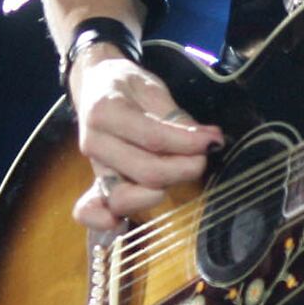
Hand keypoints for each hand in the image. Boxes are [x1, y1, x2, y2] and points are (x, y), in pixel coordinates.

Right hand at [68, 50, 223, 230]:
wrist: (94, 82)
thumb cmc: (127, 84)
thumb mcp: (153, 88)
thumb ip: (176, 118)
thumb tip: (207, 142)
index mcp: (106, 111)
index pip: (153, 138)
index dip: (187, 143)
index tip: (213, 139)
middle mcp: (95, 141)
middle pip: (145, 171)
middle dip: (183, 168)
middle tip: (204, 157)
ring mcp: (94, 165)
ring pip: (124, 194)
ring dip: (158, 192)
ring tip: (180, 175)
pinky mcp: (97, 180)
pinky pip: (90, 208)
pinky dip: (101, 219)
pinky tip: (117, 223)